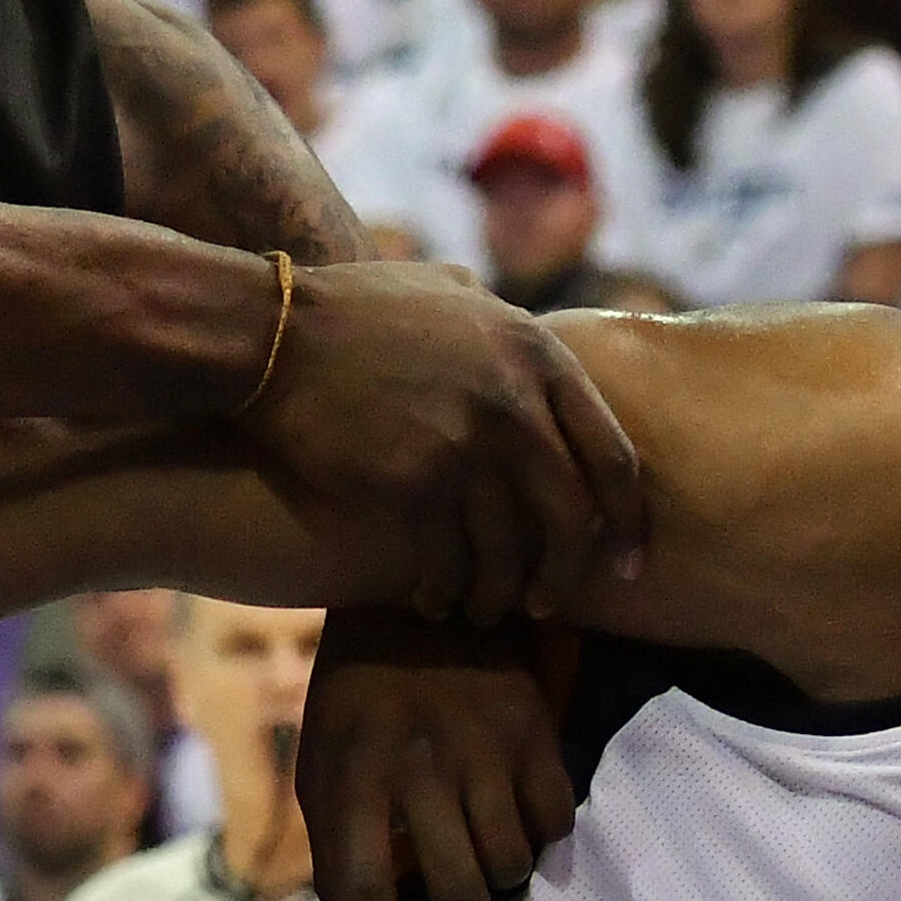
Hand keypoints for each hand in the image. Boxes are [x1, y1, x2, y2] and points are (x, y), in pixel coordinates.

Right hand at [242, 265, 646, 622]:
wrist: (273, 332)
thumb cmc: (353, 309)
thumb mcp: (448, 288)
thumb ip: (500, 318)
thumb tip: (531, 337)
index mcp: (536, 355)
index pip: (613, 457)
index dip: (627, 522)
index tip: (626, 564)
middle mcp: (514, 403)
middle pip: (570, 518)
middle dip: (566, 574)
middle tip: (549, 602)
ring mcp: (465, 444)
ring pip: (509, 552)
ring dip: (500, 594)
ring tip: (484, 611)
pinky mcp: (412, 483)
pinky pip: (449, 561)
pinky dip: (446, 591)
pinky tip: (433, 601)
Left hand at [299, 612, 574, 900]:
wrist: (413, 592)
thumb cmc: (357, 696)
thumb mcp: (324, 767)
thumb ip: (334, 859)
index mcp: (352, 773)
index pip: (362, 886)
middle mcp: (419, 765)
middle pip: (458, 889)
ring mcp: (483, 747)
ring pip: (512, 863)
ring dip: (501, 880)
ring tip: (485, 860)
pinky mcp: (534, 728)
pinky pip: (556, 822)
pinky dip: (540, 837)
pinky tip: (516, 818)